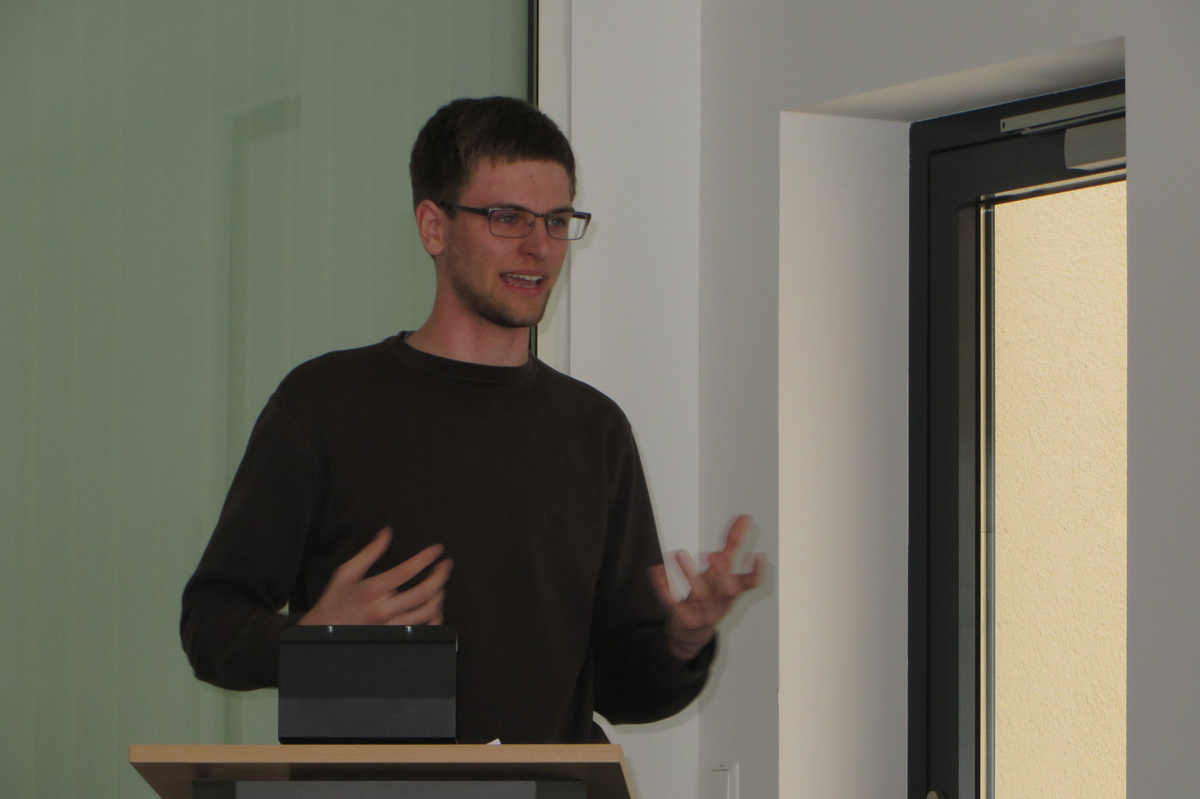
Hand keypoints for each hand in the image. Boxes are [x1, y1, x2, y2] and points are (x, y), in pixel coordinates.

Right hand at [299, 527, 451, 626]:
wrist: (324, 633)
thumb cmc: (336, 600)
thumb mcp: (347, 572)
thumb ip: (369, 552)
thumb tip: (387, 532)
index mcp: (371, 591)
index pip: (405, 572)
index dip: (425, 558)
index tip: (438, 549)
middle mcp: (383, 610)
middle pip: (423, 593)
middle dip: (440, 576)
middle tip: (447, 565)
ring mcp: (391, 627)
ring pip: (428, 613)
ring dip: (439, 595)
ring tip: (440, 584)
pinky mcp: (396, 638)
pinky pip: (425, 630)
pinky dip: (435, 617)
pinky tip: (435, 606)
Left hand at [650, 514, 765, 660]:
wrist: (692, 631)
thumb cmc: (711, 594)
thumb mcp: (721, 570)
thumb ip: (732, 543)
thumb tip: (744, 518)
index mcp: (732, 590)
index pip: (750, 583)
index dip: (757, 572)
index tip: (758, 554)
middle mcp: (722, 602)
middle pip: (727, 592)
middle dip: (722, 574)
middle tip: (714, 556)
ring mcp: (705, 612)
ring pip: (700, 595)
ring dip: (689, 573)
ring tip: (679, 553)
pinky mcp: (686, 618)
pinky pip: (674, 603)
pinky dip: (664, 587)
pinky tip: (658, 570)